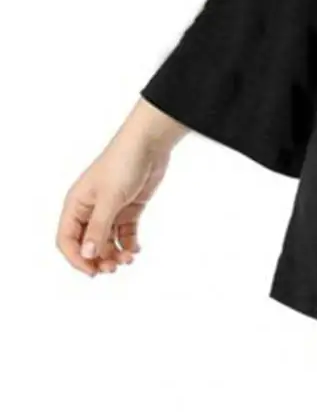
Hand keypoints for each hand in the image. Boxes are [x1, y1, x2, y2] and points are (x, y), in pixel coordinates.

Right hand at [56, 126, 171, 275]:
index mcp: (76, 205)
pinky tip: (135, 250)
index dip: (77, 258)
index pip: (67, 240)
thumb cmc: (123, 164)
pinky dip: (128, 243)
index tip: (92, 271)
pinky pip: (124, 232)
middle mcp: (91, 209)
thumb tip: (87, 255)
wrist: (150, 143)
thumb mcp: (110, 198)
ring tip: (128, 260)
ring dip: (115, 253)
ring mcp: (110, 209)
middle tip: (113, 269)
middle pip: (87, 243)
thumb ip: (99, 228)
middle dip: (98, 259)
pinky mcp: (129, 208)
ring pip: (107, 240)